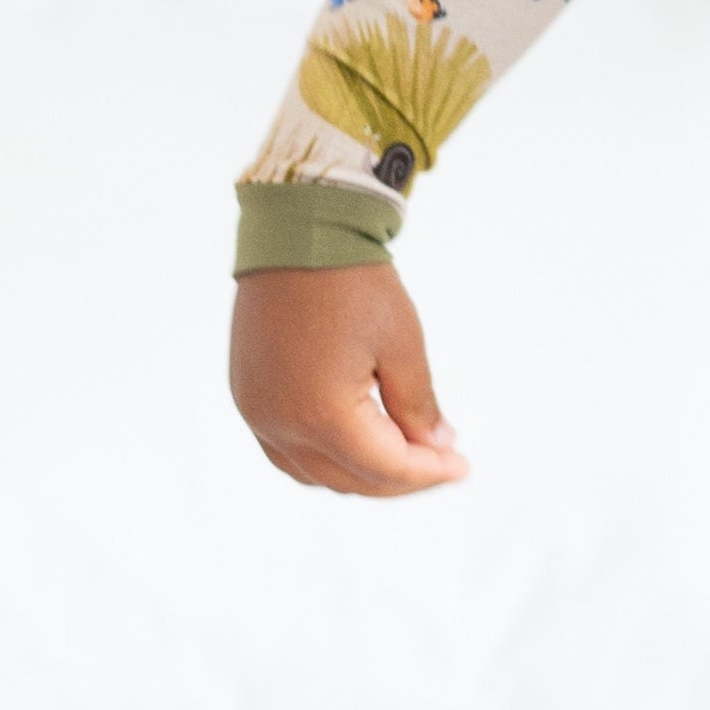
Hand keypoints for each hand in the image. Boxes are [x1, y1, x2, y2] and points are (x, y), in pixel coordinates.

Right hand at [229, 260, 469, 495]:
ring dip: (360, 474)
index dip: (429, 473)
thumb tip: (435, 445)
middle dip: (400, 478)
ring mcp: (256, 410)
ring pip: (313, 472)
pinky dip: (324, 458)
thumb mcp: (403, 345)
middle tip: (441, 461)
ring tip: (403, 457)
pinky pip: (284, 450)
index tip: (461, 465)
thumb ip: (418, 406)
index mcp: (321, 414)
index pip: (385, 468)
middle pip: (349, 479)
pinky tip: (356, 443)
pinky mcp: (247, 395)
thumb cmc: (353, 281)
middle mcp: (279, 422)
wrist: (298, 231)